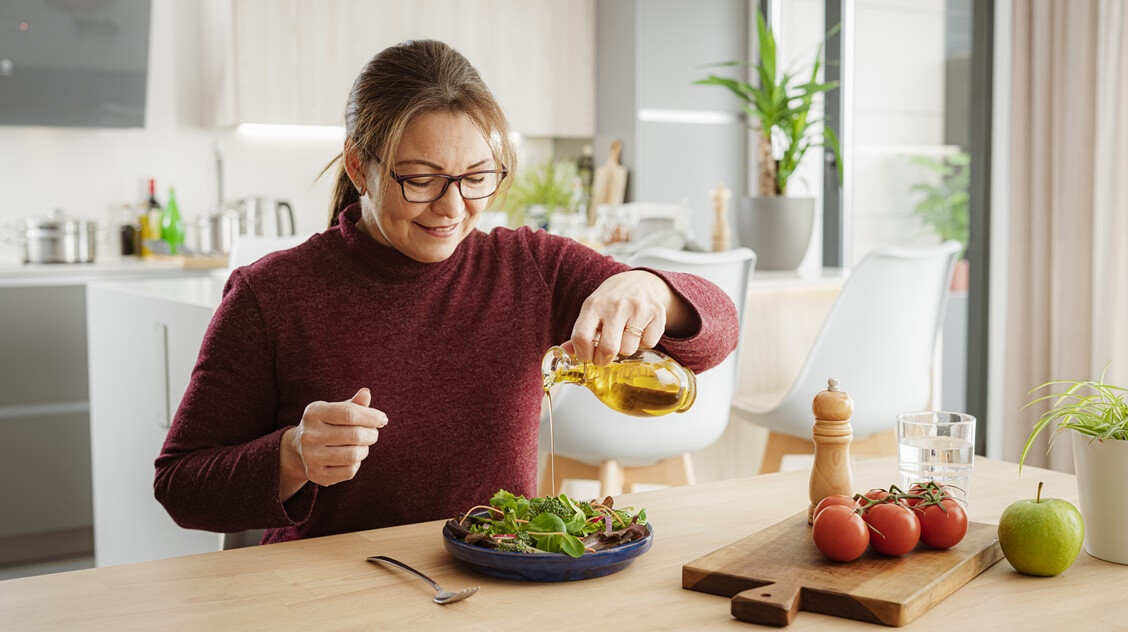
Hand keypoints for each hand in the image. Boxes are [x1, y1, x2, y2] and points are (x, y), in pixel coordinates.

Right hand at [279, 388, 387, 498]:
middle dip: (372, 433)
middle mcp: (309, 435)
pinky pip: (349, 471)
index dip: (371, 416)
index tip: (383, 419)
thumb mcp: (335, 410)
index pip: (350, 413)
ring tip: (363, 445)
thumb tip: (366, 393)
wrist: (299, 449)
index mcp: (314, 413)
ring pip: (354, 455)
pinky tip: (353, 457)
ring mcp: (310, 456)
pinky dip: (357, 463)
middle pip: (355, 435)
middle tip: (374, 433)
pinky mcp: (316, 474)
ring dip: (365, 449)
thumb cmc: (326, 424)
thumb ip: (353, 404)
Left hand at [570, 270, 687, 365]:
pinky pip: (648, 343)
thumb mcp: (592, 310)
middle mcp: (615, 305)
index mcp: (594, 305)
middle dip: (604, 360)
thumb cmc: (612, 301)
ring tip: (624, 335)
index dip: (583, 354)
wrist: (640, 282)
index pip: (582, 337)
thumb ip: (580, 332)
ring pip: (628, 349)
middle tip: (604, 357)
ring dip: (625, 349)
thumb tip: (566, 352)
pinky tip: (640, 330)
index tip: (587, 356)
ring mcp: (638, 308)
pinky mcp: (657, 313)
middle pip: (607, 348)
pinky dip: (644, 342)